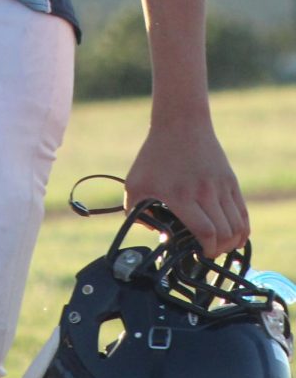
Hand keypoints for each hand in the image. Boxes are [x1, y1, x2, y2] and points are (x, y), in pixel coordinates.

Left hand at [125, 118, 249, 257]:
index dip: (206, 249)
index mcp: (180, 195)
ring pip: (237, 226)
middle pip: (224, 233)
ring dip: (231, 242)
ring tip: (220, 246)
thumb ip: (136, 212)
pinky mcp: (230, 181)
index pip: (204, 232)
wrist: (180, 123)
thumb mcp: (135, 182)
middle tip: (209, 252)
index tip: (200, 254)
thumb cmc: (155, 155)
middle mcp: (204, 192)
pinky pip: (243, 213)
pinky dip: (242, 229)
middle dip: (218, 250)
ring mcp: (220, 186)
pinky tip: (235, 235)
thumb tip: (155, 234)